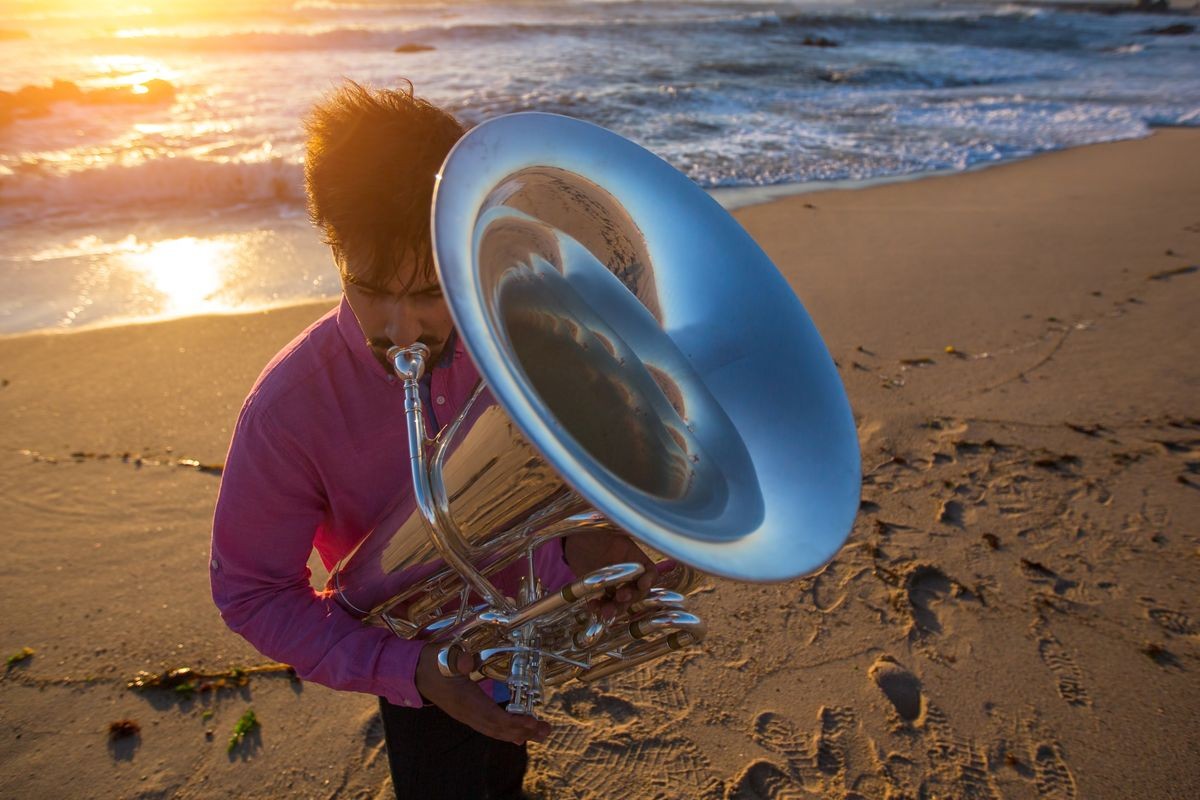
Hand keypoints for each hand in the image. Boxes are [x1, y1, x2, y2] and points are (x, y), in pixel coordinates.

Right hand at [414, 644, 549, 745]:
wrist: (414, 673)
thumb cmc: (432, 662)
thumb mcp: (443, 655)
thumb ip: (456, 658)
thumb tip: (467, 661)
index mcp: (465, 700)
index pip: (492, 715)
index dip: (513, 720)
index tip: (532, 721)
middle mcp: (467, 713)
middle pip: (498, 727)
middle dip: (523, 730)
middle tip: (546, 729)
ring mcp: (467, 716)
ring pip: (495, 730)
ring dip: (518, 733)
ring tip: (540, 733)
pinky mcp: (467, 715)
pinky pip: (489, 728)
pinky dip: (505, 733)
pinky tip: (517, 737)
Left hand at [562, 532, 655, 621]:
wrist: (573, 538)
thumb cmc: (593, 530)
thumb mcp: (608, 530)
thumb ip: (618, 536)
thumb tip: (633, 532)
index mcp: (634, 557)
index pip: (650, 571)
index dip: (650, 579)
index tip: (643, 584)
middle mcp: (627, 572)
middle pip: (637, 591)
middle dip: (631, 597)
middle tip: (621, 597)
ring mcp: (613, 582)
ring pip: (621, 601)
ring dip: (616, 608)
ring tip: (606, 612)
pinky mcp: (598, 589)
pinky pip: (603, 602)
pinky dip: (599, 607)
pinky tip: (592, 606)